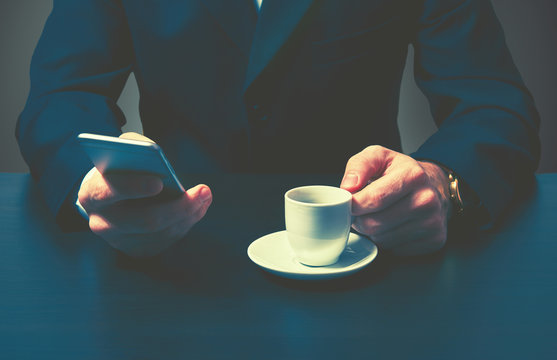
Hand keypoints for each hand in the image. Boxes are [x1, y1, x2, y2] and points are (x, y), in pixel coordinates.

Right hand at [78, 132, 211, 256]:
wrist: (110, 196)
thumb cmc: (120, 168)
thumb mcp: (122, 152)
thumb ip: (136, 149)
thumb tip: (157, 157)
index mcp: (91, 194)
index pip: (109, 192)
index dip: (133, 187)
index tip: (158, 182)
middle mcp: (101, 223)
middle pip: (144, 221)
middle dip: (179, 206)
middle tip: (204, 190)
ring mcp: (119, 241)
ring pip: (161, 232)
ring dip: (189, 214)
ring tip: (205, 196)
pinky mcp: (137, 250)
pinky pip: (167, 240)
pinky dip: (186, 223)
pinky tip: (198, 208)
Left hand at [340, 145, 451, 255]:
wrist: (434, 186)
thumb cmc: (400, 171)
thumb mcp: (378, 156)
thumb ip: (359, 165)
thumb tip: (348, 187)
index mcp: (413, 176)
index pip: (374, 199)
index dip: (354, 204)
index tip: (348, 203)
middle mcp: (427, 200)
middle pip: (374, 224)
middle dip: (360, 219)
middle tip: (362, 210)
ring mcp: (432, 223)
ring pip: (381, 240)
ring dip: (372, 231)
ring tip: (378, 215)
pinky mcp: (433, 241)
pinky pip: (394, 249)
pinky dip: (386, 240)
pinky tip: (392, 225)